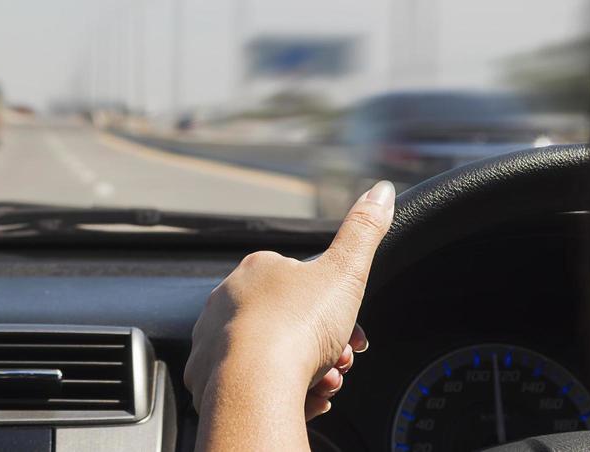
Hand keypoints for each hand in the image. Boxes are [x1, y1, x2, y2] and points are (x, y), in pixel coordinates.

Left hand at [185, 180, 394, 449]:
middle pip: (290, 323)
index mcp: (258, 269)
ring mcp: (214, 339)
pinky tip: (303, 400)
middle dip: (324, 345)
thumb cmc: (297, 326)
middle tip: (341, 363)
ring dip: (307, 371)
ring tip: (324, 384)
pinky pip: (252, 385)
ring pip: (273, 355)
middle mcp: (227, 299)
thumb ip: (364, 230)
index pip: (304, 285)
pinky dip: (281, 393)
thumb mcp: (345, 272)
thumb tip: (382, 190)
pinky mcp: (207, 378)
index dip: (337, 311)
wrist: (254, 385)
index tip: (356, 335)